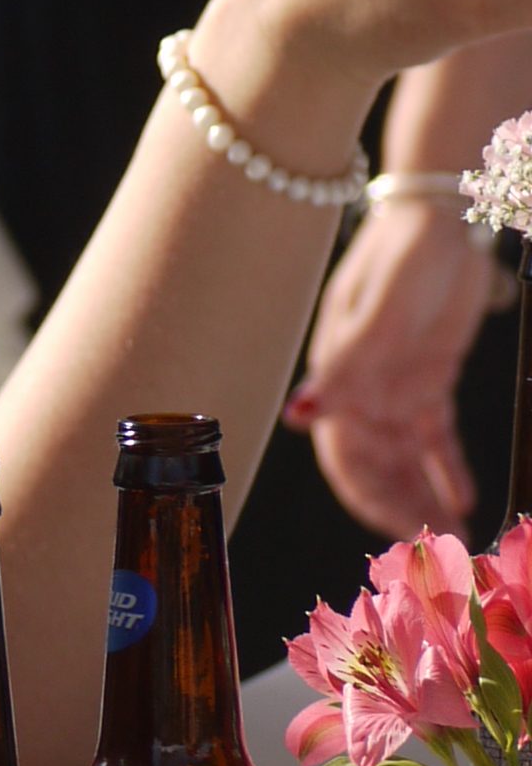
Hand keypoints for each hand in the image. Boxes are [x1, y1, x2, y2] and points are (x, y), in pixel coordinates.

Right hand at [287, 195, 502, 534]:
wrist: (440, 218)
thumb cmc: (405, 253)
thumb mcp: (382, 307)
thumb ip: (348, 363)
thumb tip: (300, 416)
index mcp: (341, 377)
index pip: (344, 453)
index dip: (365, 495)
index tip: (393, 531)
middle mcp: (363, 391)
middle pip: (376, 466)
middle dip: (399, 508)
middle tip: (434, 547)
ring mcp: (395, 388)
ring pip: (407, 458)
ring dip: (425, 496)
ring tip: (456, 532)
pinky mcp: (428, 380)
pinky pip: (436, 436)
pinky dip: (448, 467)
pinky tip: (464, 496)